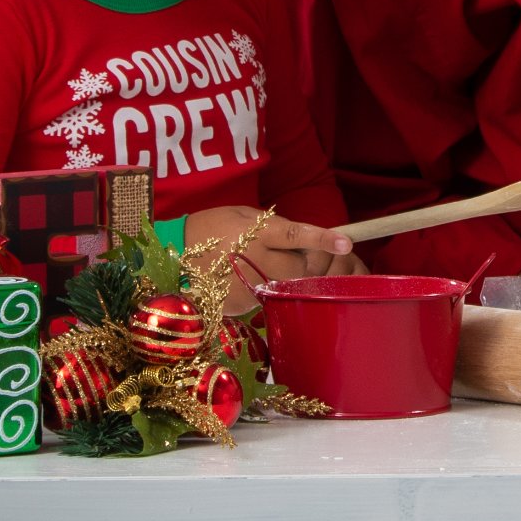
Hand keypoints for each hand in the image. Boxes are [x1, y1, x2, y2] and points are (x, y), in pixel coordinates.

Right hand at [186, 206, 355, 288]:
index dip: (322, 239)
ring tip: (272, 264)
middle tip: (295, 254)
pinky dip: (272, 289)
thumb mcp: (244, 215)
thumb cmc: (212, 227)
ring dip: (292, 278)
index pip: (294, 235)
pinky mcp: (240, 305)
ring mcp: (247, 285)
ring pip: (288, 287)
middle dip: (307, 263)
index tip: (346, 242)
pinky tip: (255, 277)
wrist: (174, 255)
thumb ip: (275, 227)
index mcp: (255, 231)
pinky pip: (271, 298)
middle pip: (300, 269)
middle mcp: (252, 259)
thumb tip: (305, 241)